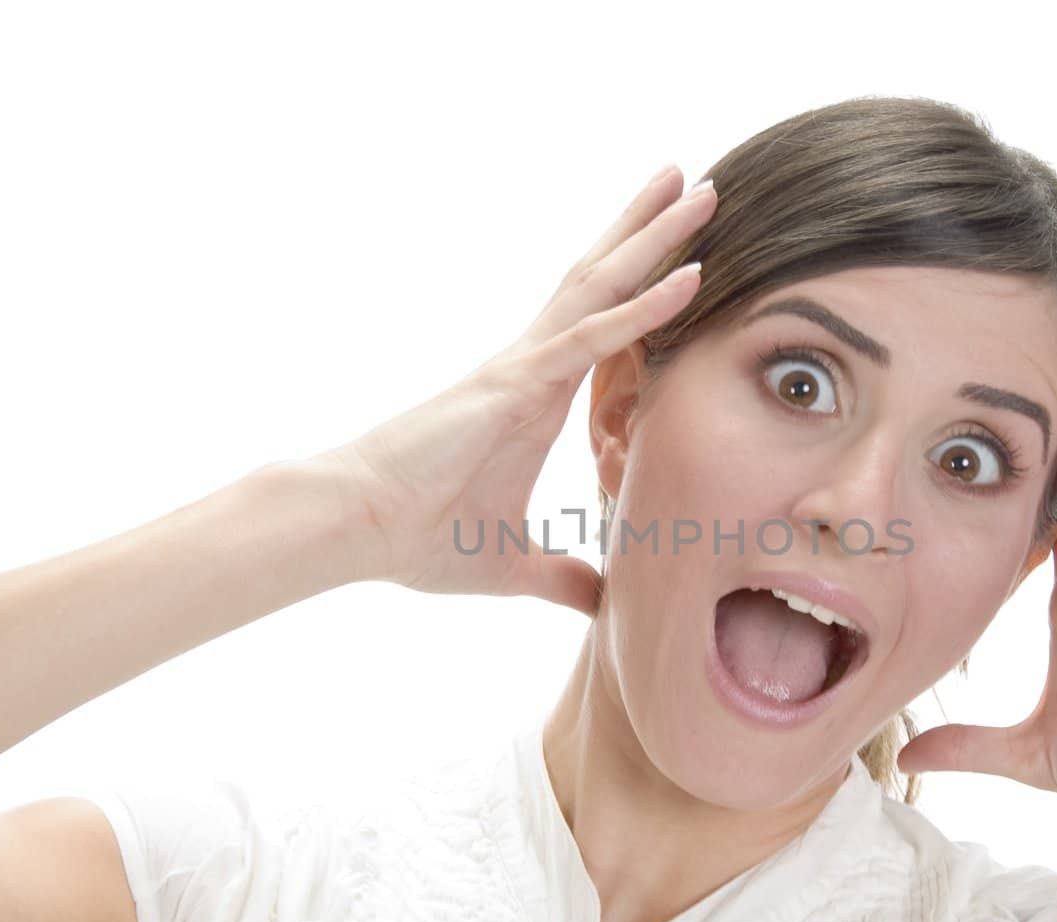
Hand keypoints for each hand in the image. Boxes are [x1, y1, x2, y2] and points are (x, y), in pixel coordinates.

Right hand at [305, 167, 716, 615]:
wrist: (357, 528)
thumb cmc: (419, 537)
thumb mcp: (514, 566)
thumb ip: (562, 579)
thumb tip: (602, 603)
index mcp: (534, 397)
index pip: (601, 327)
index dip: (641, 288)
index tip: (687, 252)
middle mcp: (533, 366)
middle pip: (604, 282)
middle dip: (651, 232)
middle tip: (699, 184)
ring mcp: (523, 367)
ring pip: (602, 286)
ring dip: (654, 238)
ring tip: (698, 187)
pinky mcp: (514, 384)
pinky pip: (590, 335)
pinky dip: (642, 307)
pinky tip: (688, 274)